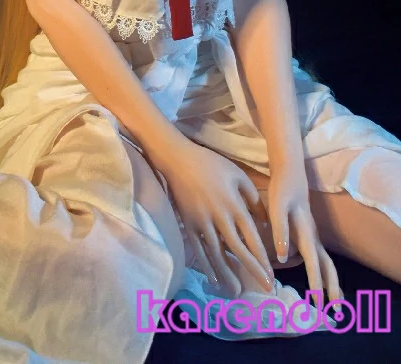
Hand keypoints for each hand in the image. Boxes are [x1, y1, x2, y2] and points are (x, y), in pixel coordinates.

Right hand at [162, 141, 274, 293]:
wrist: (179, 160)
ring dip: (229, 274)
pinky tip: (214, 278)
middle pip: (238, 250)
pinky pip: (198, 249)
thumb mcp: (238, 175)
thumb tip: (265, 222)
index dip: (262, 258)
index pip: (252, 238)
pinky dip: (206, 265)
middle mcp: (220, 218)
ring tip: (238, 291)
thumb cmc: (212, 165)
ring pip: (217, 254)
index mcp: (235, 206)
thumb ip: (253, 198)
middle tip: (265, 289)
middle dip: (253, 270)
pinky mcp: (188, 224)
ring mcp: (202, 223)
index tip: (272, 275)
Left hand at [267, 167, 343, 307]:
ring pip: (326, 262)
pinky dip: (323, 271)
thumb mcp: (277, 208)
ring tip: (335, 302)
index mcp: (306, 232)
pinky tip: (321, 281)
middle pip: (327, 265)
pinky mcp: (309, 234)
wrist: (290, 173)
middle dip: (332, 287)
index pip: (313, 262)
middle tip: (334, 309)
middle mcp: (313, 236)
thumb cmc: (282, 190)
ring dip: (331, 281)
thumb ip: (280, 231)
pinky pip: (319, 257)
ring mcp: (313, 235)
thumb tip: (281, 257)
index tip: (318, 300)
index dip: (315, 281)